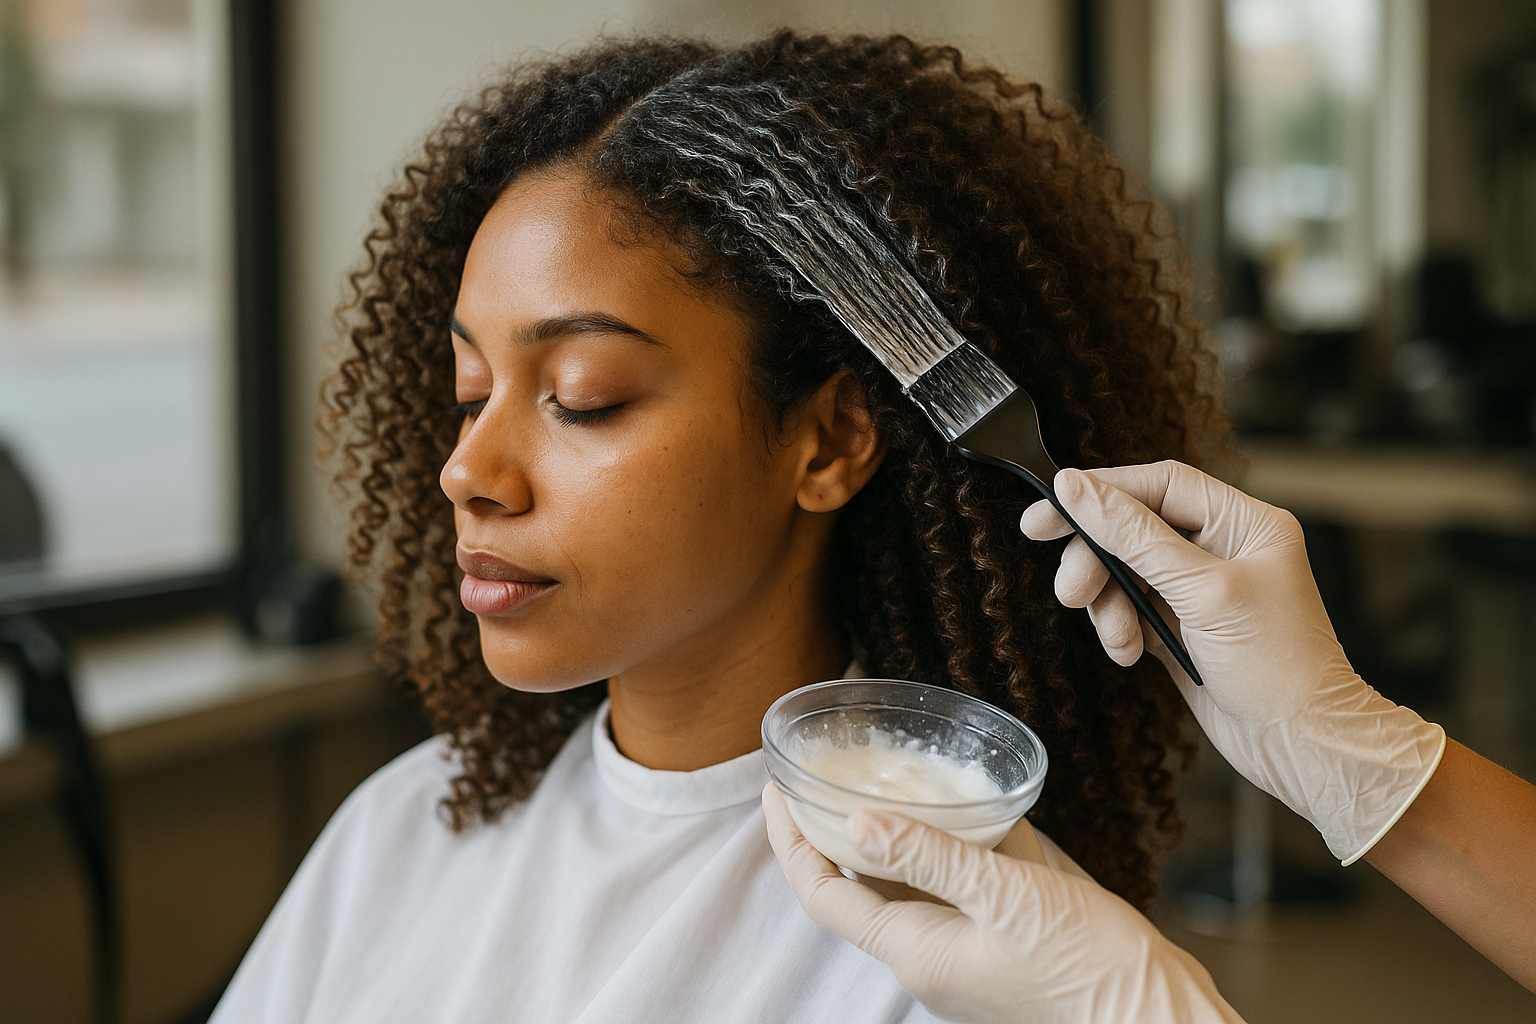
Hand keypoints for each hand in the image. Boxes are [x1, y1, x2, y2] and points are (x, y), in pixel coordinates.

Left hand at [763, 784, 1243, 1023]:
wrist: (1158, 1019)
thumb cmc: (1090, 967)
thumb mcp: (1006, 896)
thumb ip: (930, 857)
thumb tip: (854, 825)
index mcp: (915, 949)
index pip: (823, 894)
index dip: (791, 841)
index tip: (774, 789)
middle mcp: (928, 958)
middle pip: (856, 891)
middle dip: (831, 834)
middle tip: (822, 776)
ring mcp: (962, 960)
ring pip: (904, 890)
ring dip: (887, 839)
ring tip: (881, 781)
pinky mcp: (997, 953)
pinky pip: (949, 896)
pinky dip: (941, 853)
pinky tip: (963, 816)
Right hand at [1020, 460, 1444, 862]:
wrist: (1298, 744)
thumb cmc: (1279, 668)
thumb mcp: (1203, 593)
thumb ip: (1135, 537)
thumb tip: (1078, 490)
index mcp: (1245, 523)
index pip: (1161, 484)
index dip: (1102, 492)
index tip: (1051, 509)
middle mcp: (1222, 548)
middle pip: (1133, 527)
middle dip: (1097, 559)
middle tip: (1070, 590)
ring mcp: (1199, 588)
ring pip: (1123, 570)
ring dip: (1107, 603)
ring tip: (1117, 637)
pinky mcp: (1180, 624)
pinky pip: (1128, 608)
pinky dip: (1119, 629)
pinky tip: (1130, 653)